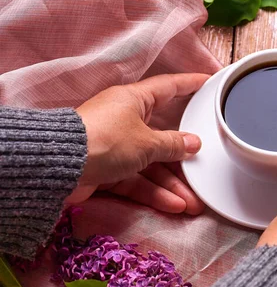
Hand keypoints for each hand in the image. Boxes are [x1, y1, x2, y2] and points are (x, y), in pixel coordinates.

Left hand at [66, 73, 208, 213]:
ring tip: (192, 203)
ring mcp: (116, 145)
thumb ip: (173, 144)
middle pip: (163, 136)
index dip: (190, 84)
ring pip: (151, 164)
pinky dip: (153, 191)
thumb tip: (193, 143)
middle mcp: (125, 119)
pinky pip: (136, 179)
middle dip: (184, 157)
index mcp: (134, 100)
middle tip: (205, 166)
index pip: (169, 87)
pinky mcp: (107, 169)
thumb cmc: (105, 141)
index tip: (208, 82)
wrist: (57, 168)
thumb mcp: (147, 142)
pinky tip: (173, 204)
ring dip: (171, 183)